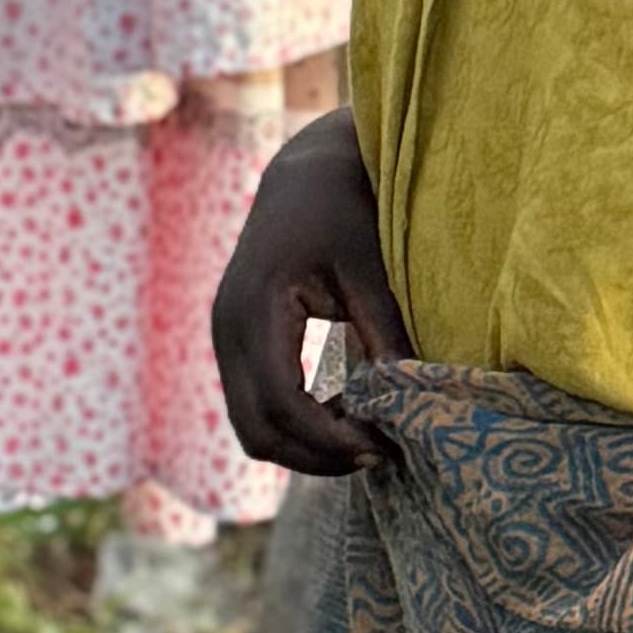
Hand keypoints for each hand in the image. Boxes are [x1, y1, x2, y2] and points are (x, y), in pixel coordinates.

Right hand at [210, 108, 414, 475]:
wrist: (305, 175)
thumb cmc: (343, 212)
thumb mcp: (370, 267)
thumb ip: (383, 334)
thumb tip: (408, 404)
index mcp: (255, 307)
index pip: (282, 402)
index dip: (330, 439)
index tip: (384, 447)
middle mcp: (226, 329)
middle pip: (258, 431)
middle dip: (318, 456)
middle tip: (380, 453)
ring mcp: (223, 339)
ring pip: (253, 428)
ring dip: (307, 447)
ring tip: (368, 437)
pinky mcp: (235, 345)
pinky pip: (256, 407)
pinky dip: (298, 425)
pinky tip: (347, 415)